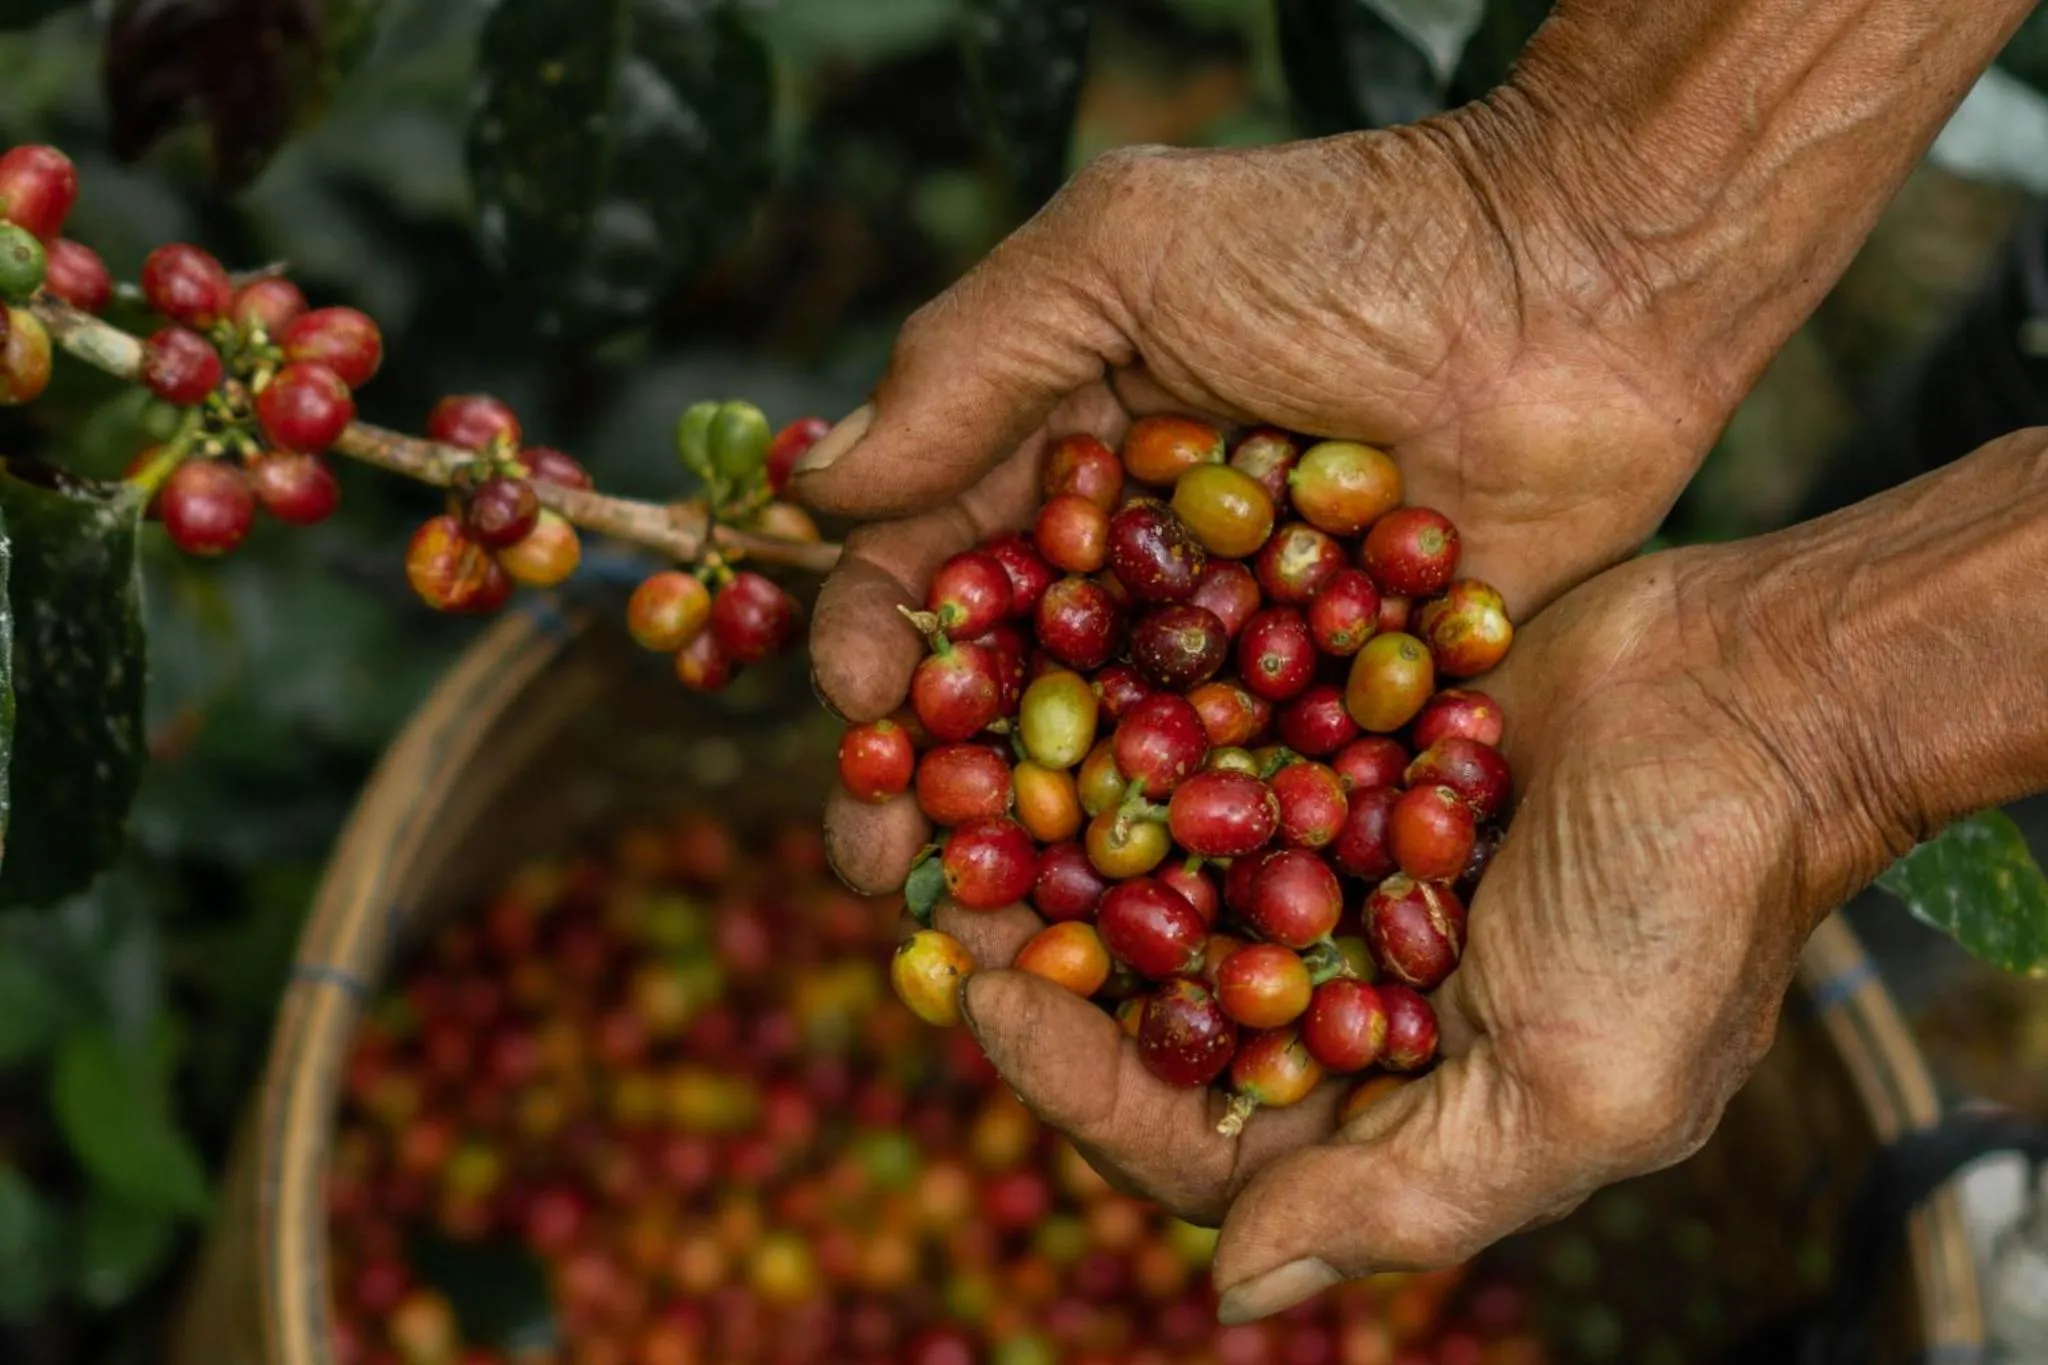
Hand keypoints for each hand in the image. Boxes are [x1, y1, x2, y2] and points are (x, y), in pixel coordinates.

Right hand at [800, 114, 1732, 893]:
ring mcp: (1237, 656)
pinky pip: (1262, 803)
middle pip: (1008, 708)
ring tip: (1005, 952)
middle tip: (893, 881)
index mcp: (1055, 472)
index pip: (930, 578)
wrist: (1574, 282)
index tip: (857, 723)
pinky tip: (1165, 949)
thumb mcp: (1124, 252)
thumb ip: (969, 361)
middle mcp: (1132, 579)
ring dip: (1055, 869)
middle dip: (940, 798)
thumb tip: (817, 492)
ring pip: (1124, 781)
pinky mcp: (1344, 713)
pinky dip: (1213, 873)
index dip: (879, 655)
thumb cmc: (1344, 240)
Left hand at [927, 543, 1838, 1321]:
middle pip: (1153, 1014)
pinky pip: (1209, 766)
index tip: (985, 1000)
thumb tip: (1230, 1294)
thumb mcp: (1575, 1093)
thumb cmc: (1688, 905)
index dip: (1080, 1087)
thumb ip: (1407, 1201)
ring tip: (956, 794)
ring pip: (1158, 886)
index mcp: (1392, 1108)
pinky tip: (1046, 703)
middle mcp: (1344, 1000)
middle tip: (933, 900)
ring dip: (1061, 851)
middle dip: (1045, 966)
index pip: (1195, 1144)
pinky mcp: (1333, 755)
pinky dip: (1134, 748)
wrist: (1764, 695)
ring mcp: (1332, 872)